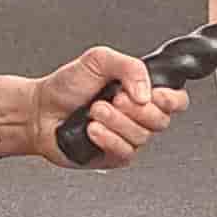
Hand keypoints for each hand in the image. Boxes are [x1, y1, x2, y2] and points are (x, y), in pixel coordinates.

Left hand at [33, 45, 180, 169]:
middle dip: (135, 109)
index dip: (172, 100)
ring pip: (141, 136)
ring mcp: (128, 137)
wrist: (40, 111)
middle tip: (113, 98)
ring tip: (94, 111)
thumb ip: (130, 67)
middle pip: (161, 120)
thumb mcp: (98, 60)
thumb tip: (147, 92)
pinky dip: (107, 138)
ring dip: (115, 121)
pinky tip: (91, 129)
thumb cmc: (66, 87)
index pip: (176, 100)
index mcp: (141, 91)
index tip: (156, 95)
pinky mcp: (115, 156)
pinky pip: (125, 151)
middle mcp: (138, 116)